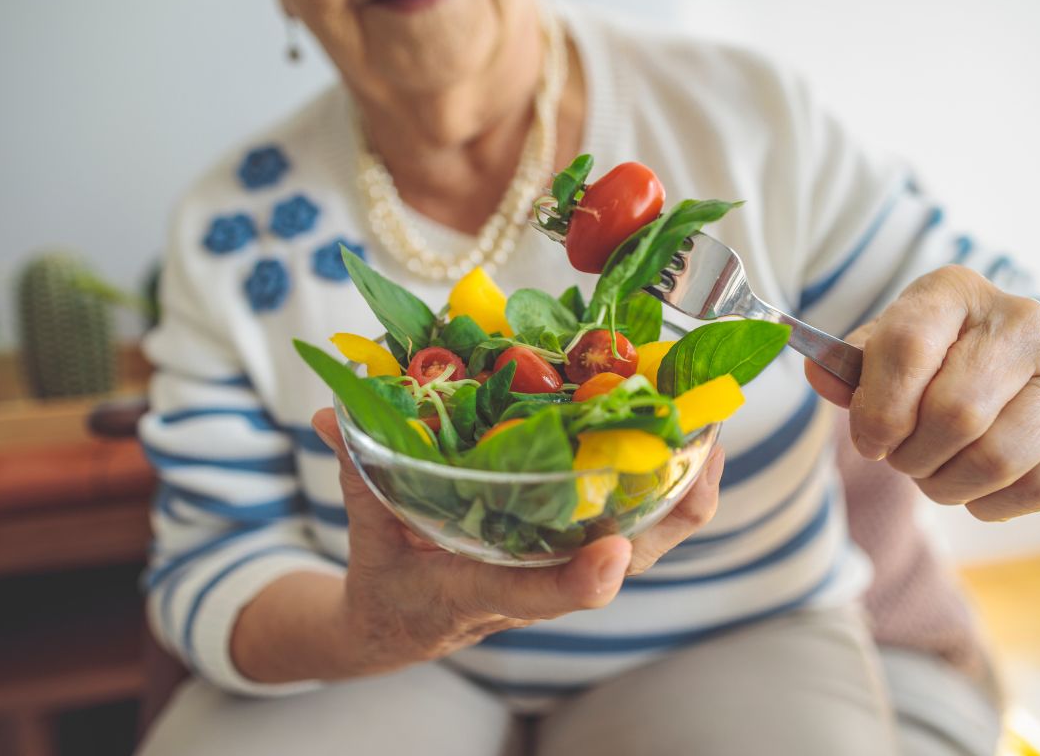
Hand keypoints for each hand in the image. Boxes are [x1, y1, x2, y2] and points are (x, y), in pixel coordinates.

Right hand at [310, 408, 724, 675]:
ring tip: (710, 413)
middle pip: (631, 559)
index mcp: (483, 591)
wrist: (401, 626)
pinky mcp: (574, 548)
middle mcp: (540, 582)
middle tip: (705, 431)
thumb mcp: (366, 536)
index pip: (537, 595)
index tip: (609, 557)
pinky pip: (639, 518)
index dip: (578, 582)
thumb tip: (330, 414)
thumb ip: (358, 474)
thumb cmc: (390, 585)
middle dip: (675, 503)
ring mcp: (565, 566)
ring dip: (687, 482)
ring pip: (650, 537)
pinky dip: (667, 478)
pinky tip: (680, 426)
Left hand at [806, 265, 1039, 520]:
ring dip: (949, 485)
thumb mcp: (887, 351)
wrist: (1019, 360)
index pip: (907, 347)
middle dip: (914, 456)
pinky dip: (994, 503)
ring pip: (998, 457)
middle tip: (905, 459)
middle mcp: (1022, 319)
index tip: (869, 440)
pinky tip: (978, 489)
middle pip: (955, 414)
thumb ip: (850, 369)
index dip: (878, 409)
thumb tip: (819, 374)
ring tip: (937, 475)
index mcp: (955, 291)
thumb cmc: (938, 359)